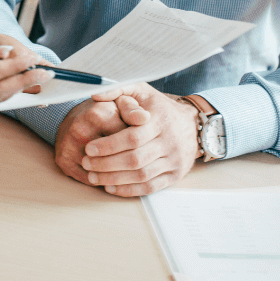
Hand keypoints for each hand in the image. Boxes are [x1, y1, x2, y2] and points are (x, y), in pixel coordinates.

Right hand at [53, 95, 147, 185]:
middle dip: (128, 163)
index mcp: (96, 115)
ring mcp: (68, 148)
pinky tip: (108, 173)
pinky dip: (101, 180)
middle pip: (114, 160)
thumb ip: (133, 110)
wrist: (74, 118)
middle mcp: (79, 131)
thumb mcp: (119, 105)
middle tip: (135, 159)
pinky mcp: (63, 161)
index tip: (142, 143)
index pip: (127, 141)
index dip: (139, 145)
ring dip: (116, 175)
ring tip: (123, 168)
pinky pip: (90, 180)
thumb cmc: (102, 113)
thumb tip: (145, 118)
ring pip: (102, 174)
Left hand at [78, 84, 200, 196]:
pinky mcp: (175, 175)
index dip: (109, 145)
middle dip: (107, 164)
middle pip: (135, 159)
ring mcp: (174, 161)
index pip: (132, 137)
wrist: (192, 124)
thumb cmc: (159, 107)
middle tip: (87, 163)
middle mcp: (169, 142)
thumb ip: (118, 90)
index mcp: (159, 121)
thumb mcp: (141, 91)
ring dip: (115, 179)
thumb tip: (95, 94)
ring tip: (93, 177)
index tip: (89, 148)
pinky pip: (151, 187)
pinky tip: (111, 187)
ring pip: (142, 175)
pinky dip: (130, 190)